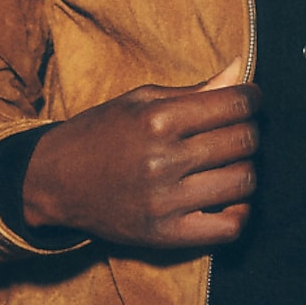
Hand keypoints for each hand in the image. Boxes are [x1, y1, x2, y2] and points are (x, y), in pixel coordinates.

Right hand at [22, 62, 260, 249]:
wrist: (53, 181)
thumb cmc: (100, 134)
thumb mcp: (139, 101)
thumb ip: (194, 90)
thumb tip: (240, 70)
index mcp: (157, 120)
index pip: (233, 103)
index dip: (251, 98)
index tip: (250, 99)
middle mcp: (162, 160)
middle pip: (242, 141)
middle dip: (248, 130)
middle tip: (237, 130)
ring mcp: (165, 201)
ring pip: (243, 182)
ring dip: (245, 168)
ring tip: (230, 164)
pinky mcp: (165, 234)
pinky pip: (228, 227)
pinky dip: (240, 212)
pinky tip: (229, 199)